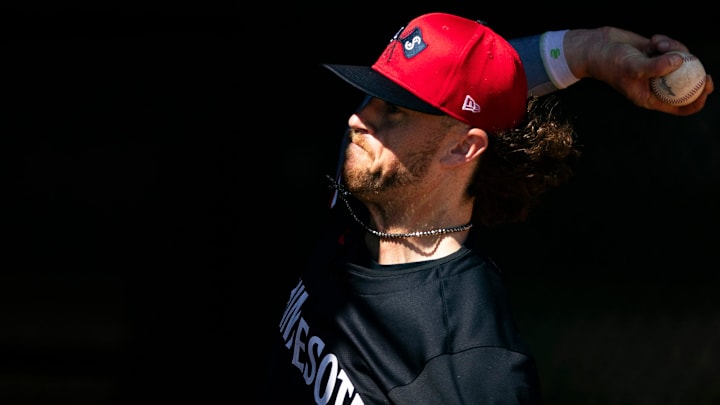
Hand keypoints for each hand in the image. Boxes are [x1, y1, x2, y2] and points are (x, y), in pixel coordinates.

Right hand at [564, 27, 713, 115]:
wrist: (598, 47)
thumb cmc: (610, 62)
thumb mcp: (633, 67)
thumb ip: (656, 67)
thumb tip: (680, 61)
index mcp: (651, 97)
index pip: (680, 106)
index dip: (697, 100)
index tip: (706, 87)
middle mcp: (656, 85)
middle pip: (686, 83)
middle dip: (696, 74)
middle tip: (703, 68)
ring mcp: (657, 69)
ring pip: (681, 61)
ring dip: (674, 49)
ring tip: (658, 44)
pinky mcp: (657, 55)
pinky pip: (673, 48)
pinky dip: (666, 42)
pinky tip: (653, 40)